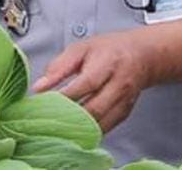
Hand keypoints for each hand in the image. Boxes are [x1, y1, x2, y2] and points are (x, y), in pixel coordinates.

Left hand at [32, 30, 154, 131]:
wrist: (141, 55)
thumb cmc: (108, 50)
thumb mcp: (82, 48)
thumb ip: (59, 66)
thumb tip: (39, 87)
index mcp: (108, 63)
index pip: (87, 83)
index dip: (66, 95)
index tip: (46, 102)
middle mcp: (119, 84)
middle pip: (95, 108)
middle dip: (69, 117)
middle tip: (48, 121)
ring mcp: (124, 101)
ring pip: (100, 123)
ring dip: (77, 129)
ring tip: (57, 129)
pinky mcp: (124, 113)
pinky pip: (105, 129)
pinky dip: (88, 133)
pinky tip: (73, 131)